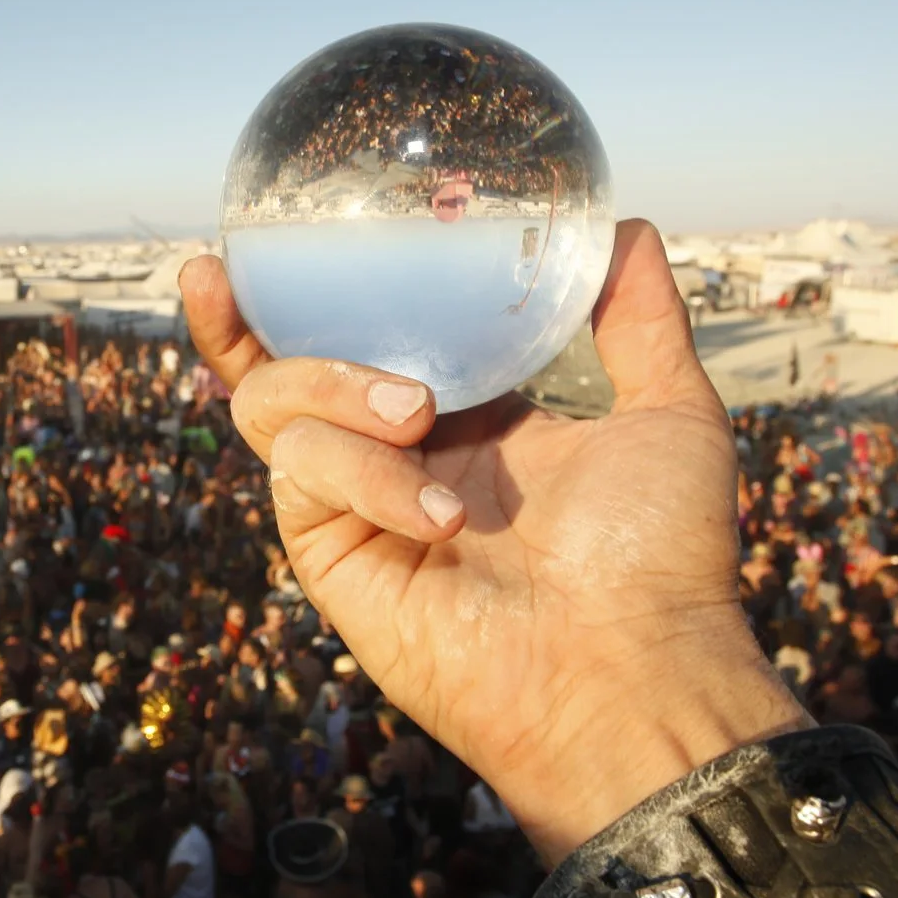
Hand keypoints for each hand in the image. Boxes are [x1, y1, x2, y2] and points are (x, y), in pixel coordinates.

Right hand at [180, 221, 806, 860]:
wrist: (633, 671)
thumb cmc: (662, 560)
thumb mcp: (669, 412)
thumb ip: (640, 319)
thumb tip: (625, 225)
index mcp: (470, 421)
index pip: (370, 336)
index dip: (317, 291)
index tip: (288, 232)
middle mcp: (398, 458)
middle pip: (279, 369)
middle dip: (242, 322)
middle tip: (228, 273)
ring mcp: (357, 507)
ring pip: (273, 408)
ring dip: (332, 385)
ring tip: (418, 412)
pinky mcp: (329, 558)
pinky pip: (302, 475)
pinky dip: (361, 472)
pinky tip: (436, 513)